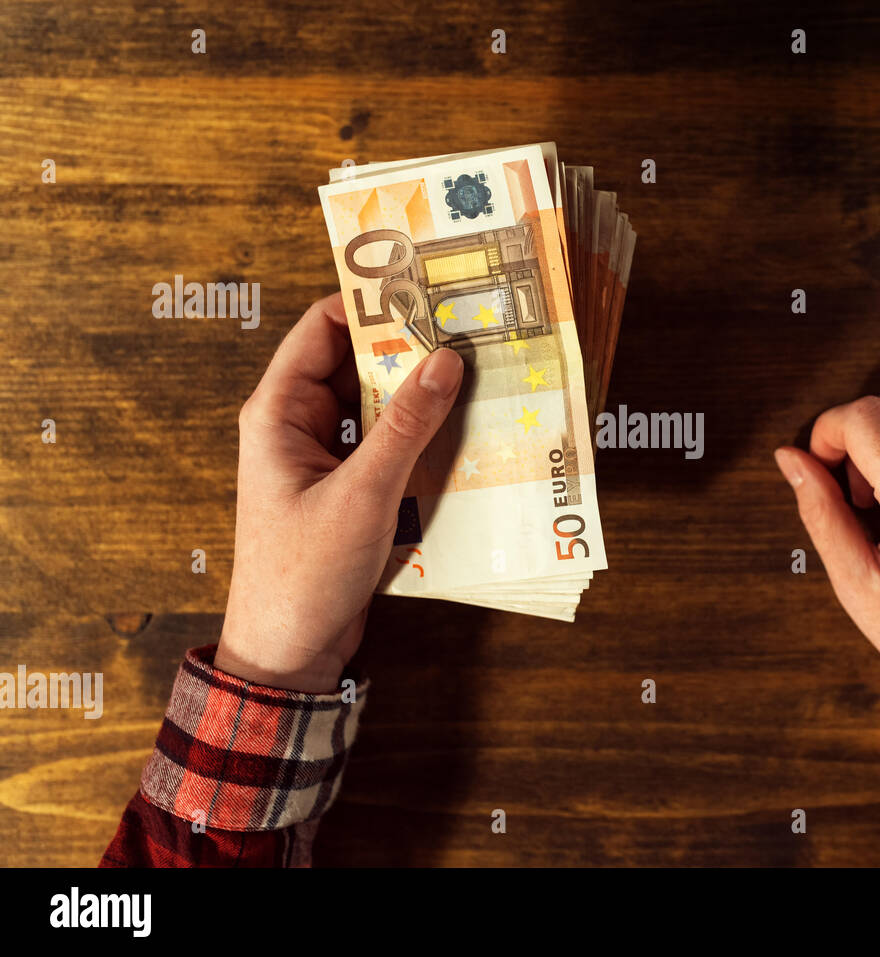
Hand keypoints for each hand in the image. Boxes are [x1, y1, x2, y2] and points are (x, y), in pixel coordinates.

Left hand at [215, 293, 463, 692]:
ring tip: (477, 374)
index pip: (321, 328)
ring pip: (377, 406)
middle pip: (357, 364)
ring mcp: (325, 458)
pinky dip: (420, 437)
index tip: (426, 287)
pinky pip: (387, 446)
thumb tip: (446, 360)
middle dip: (408, 348)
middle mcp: (299, 426)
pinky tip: (464, 431)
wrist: (288, 650)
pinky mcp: (349, 489)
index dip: (370, 302)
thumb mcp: (363, 494)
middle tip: (467, 328)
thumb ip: (407, 426)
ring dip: (420, 395)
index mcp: (279, 412)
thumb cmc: (306, 572)